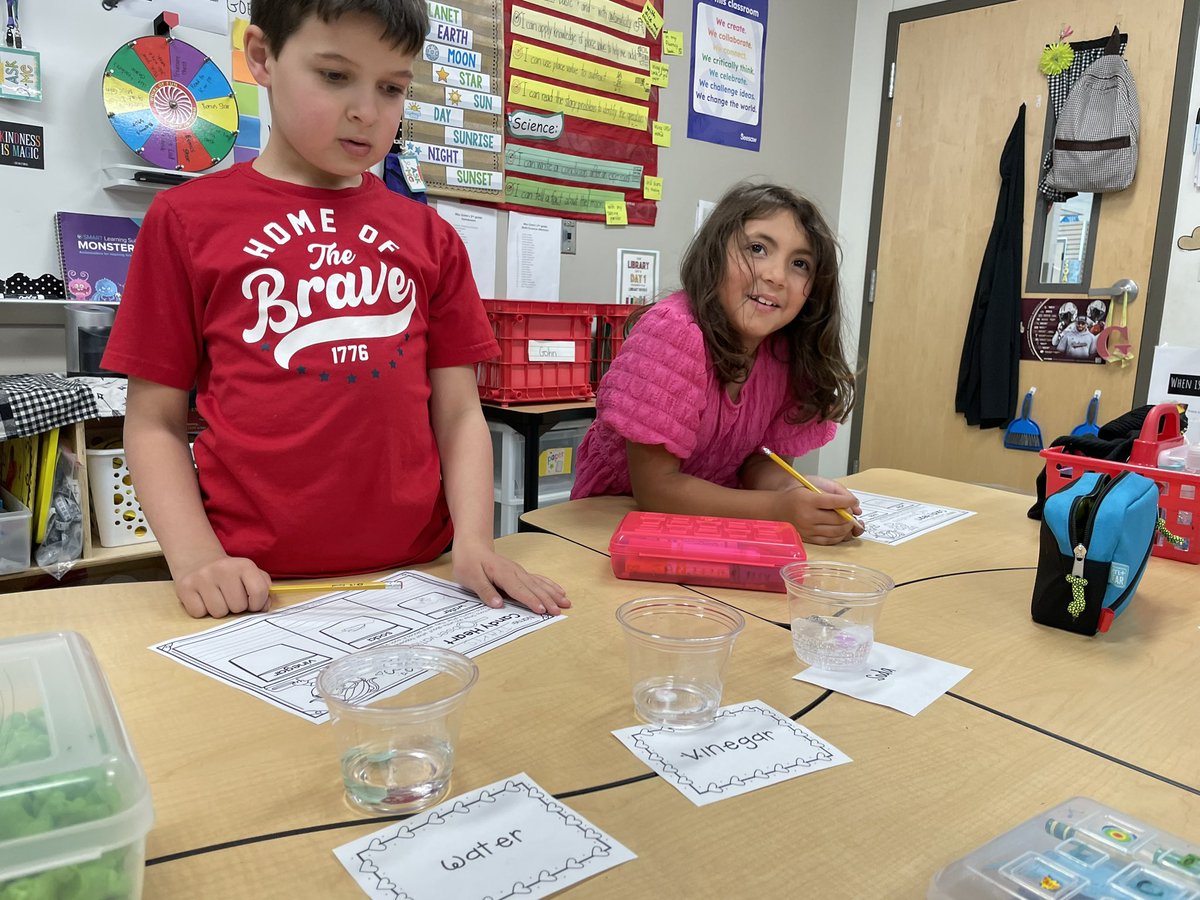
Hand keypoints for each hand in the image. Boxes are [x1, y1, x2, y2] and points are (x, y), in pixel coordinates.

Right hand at [172, 552, 272, 617]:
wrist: (199, 561)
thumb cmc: (230, 575)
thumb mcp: (250, 575)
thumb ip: (263, 589)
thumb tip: (264, 606)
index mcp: (244, 565)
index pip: (259, 592)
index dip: (258, 604)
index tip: (252, 603)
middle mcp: (223, 569)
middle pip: (238, 607)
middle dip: (236, 607)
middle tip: (230, 597)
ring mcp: (202, 577)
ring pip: (218, 613)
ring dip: (219, 610)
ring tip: (217, 598)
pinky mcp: (185, 587)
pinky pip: (199, 613)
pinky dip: (202, 610)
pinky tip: (203, 598)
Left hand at [452, 543, 569, 615]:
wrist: (472, 546)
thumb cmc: (469, 562)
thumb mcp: (470, 577)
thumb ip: (485, 591)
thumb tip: (497, 604)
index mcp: (502, 573)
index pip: (518, 589)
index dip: (531, 600)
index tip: (542, 610)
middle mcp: (514, 572)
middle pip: (534, 587)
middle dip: (548, 600)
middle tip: (559, 611)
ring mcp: (519, 572)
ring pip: (539, 584)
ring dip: (553, 593)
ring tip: (566, 602)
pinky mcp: (520, 573)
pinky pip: (538, 579)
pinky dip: (550, 585)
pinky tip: (559, 591)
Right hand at [774, 476, 864, 545]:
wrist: (776, 509)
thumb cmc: (795, 496)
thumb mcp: (810, 486)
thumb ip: (832, 492)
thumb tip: (853, 504)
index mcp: (808, 500)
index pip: (835, 502)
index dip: (848, 501)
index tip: (853, 500)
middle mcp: (808, 516)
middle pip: (838, 519)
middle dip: (849, 515)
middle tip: (851, 511)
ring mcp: (808, 530)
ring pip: (836, 532)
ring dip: (847, 527)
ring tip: (847, 521)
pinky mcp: (808, 539)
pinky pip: (829, 541)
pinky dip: (839, 536)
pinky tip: (840, 530)